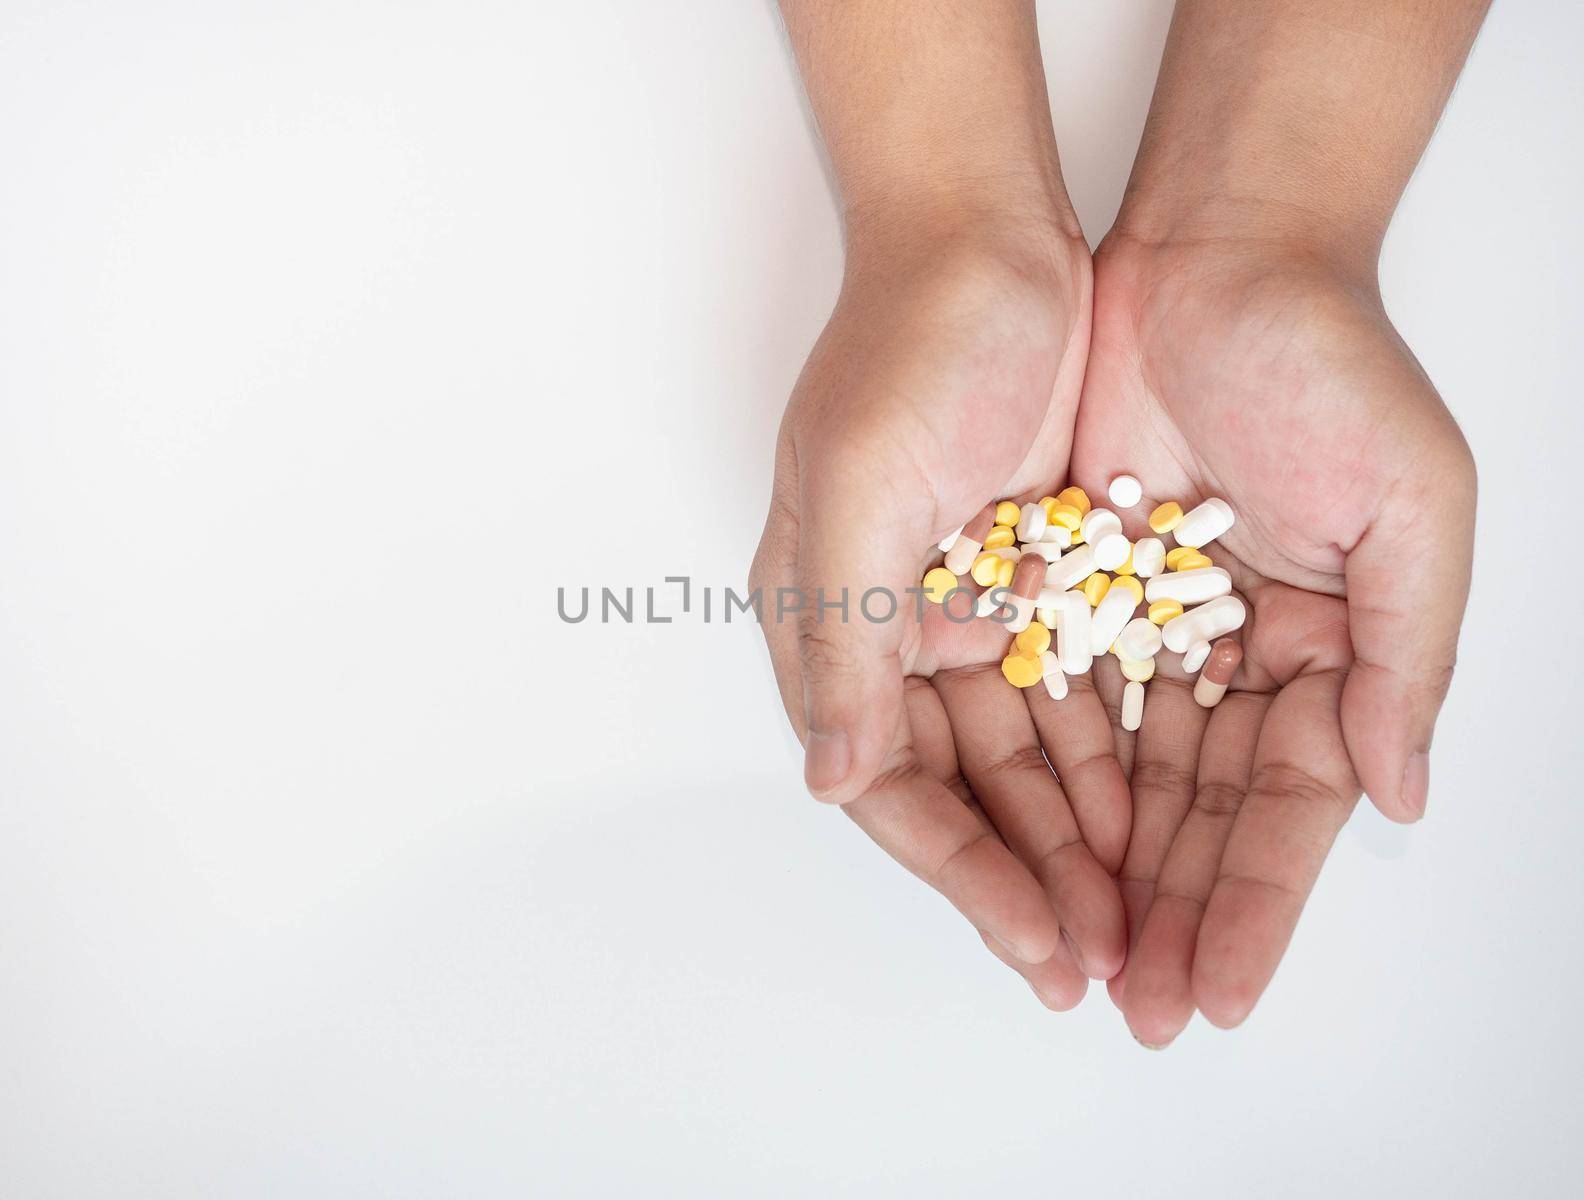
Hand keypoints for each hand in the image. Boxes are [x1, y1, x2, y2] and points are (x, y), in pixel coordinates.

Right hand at [750, 224, 1129, 1004]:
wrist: (992, 238)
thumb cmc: (908, 348)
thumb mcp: (860, 486)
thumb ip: (841, 633)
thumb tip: (824, 774)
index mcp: (826, 618)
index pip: (885, 778)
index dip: (957, 869)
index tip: (1032, 939)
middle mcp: (888, 630)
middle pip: (957, 788)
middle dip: (1020, 878)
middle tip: (1092, 964)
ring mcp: (964, 607)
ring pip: (1020, 755)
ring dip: (1069, 838)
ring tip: (1131, 920)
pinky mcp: (1036, 579)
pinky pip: (1072, 692)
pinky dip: (1106, 757)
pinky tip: (1147, 819)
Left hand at [1069, 236, 1474, 1040]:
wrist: (1216, 258)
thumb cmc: (1331, 367)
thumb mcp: (1411, 508)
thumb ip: (1407, 657)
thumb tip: (1400, 796)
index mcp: (1331, 655)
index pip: (1287, 811)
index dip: (1252, 906)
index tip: (1215, 995)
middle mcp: (1240, 658)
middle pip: (1198, 815)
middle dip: (1167, 913)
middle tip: (1132, 1009)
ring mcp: (1153, 629)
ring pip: (1124, 778)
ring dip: (1102, 870)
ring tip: (1072, 960)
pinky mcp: (1076, 590)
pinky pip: (1059, 701)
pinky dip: (1048, 777)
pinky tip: (1031, 852)